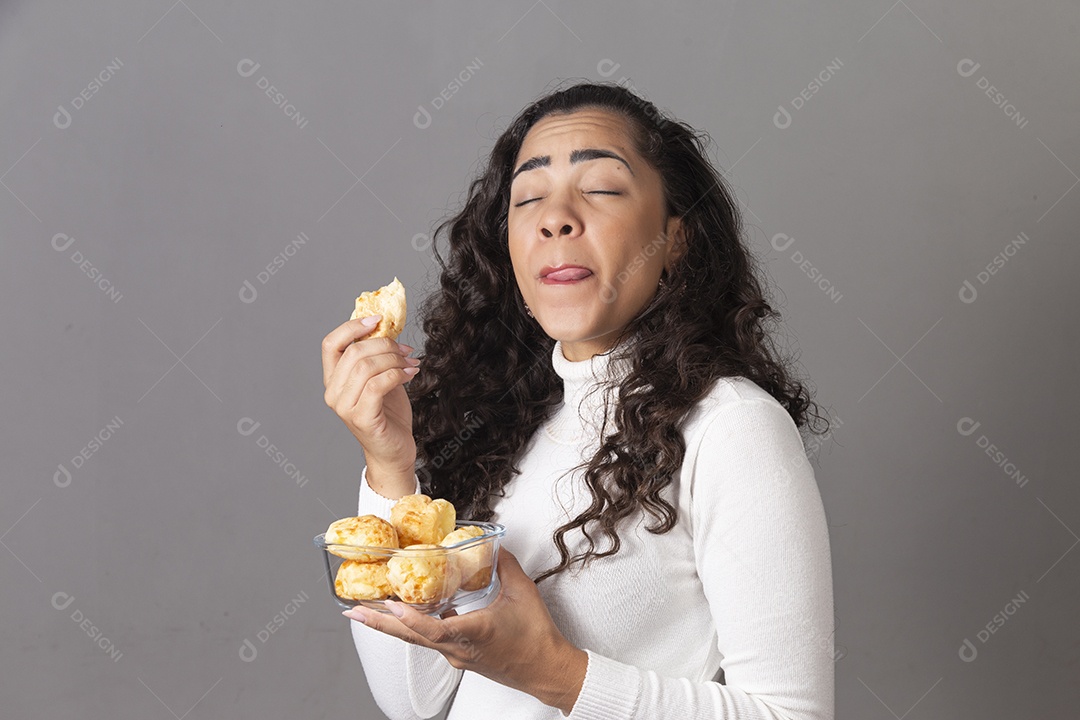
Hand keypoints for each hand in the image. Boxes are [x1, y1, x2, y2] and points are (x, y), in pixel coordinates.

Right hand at [321, 316, 418, 485]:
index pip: (330, 343)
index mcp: (333, 380)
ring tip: (411, 363)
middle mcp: (333, 393)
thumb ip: (377, 356)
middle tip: (406, 350)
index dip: (352, 326)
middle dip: (385, 344)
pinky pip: (378, 384)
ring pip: (367, 366)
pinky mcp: (362, 418)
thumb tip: (386, 326)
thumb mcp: (381, 377)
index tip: (378, 319)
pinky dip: (398, 374)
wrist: (394, 451)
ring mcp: (345, 407)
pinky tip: (410, 374)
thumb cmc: (388, 415)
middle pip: (354, 352)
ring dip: (394, 360)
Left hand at [343, 547, 587, 714]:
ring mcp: (457, 655)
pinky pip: (431, 640)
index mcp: (475, 633)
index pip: (437, 629)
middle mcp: (459, 649)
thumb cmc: (536, 638)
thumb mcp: (523, 593)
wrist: (546, 670)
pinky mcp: (461, 657)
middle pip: (412, 637)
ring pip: (418, 639)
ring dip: (392, 626)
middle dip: (381, 623)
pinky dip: (415, 627)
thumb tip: (493, 544)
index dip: (412, 619)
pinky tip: (409, 614)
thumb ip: (505, 565)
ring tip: (367, 612)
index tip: (392, 607)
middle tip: (354, 611)